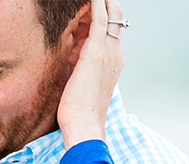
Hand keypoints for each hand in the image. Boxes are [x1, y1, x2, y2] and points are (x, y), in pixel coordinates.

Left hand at [57, 0, 125, 148]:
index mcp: (114, 60)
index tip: (95, 5)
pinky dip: (97, 2)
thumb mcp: (82, 84)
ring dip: (100, 2)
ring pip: (109, 13)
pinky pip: (99, 17)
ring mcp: (109, 50)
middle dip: (107, 2)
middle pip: (116, 16)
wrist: (85, 126)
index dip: (105, 13)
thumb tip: (72, 62)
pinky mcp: (96, 50)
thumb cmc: (80, 112)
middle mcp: (116, 52)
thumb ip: (81, 68)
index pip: (113, 28)